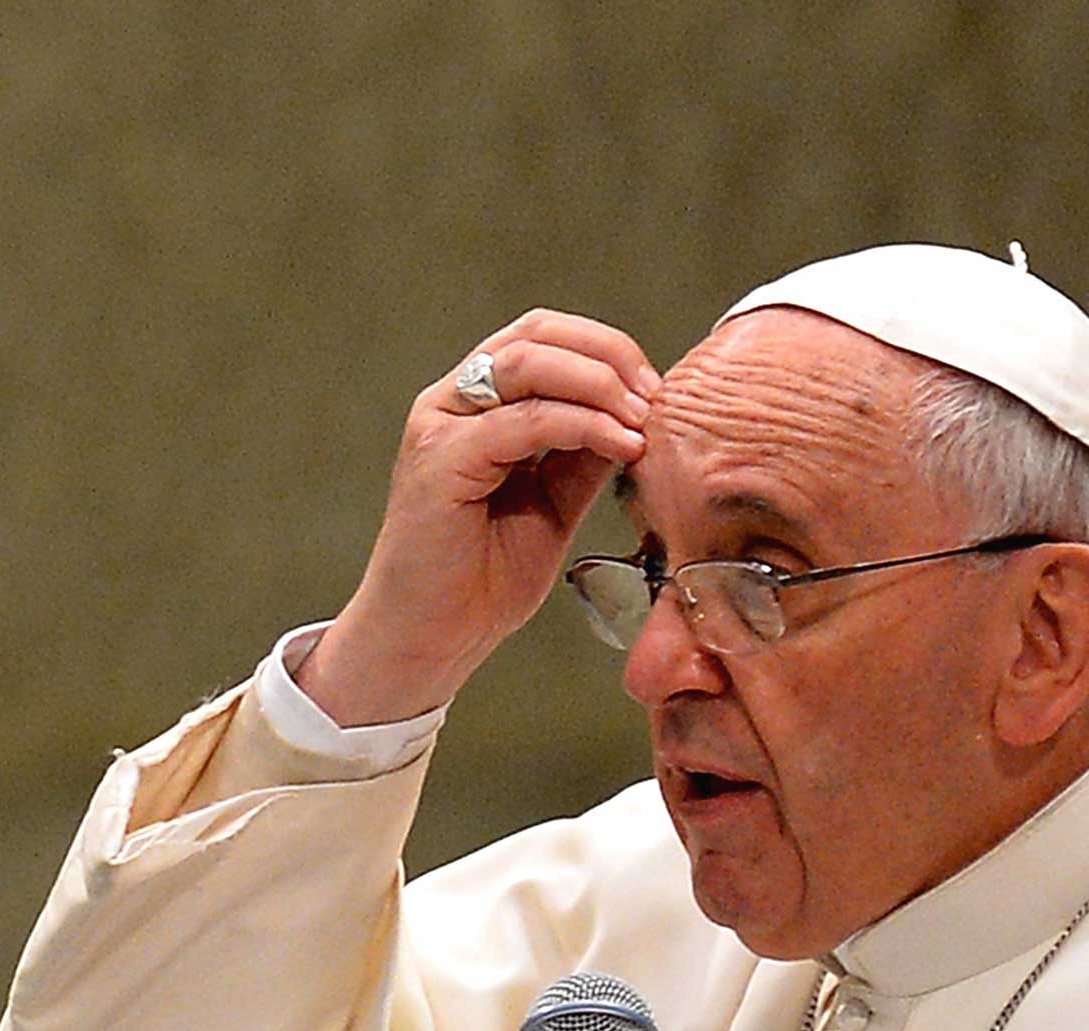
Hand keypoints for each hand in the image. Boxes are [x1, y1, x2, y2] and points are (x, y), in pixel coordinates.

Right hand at [296, 310, 657, 725]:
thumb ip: (584, 455)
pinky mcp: (440, 460)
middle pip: (537, 333)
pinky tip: (622, 446)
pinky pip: (524, 420)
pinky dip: (583, 424)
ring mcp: (441, 426)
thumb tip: (639, 414)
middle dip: (610, 354)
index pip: (545, 338)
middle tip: (656, 396)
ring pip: (529, 362)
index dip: (608, 350)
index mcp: (476, 406)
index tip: (657, 391)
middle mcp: (451, 403)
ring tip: (642, 419)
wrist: (431, 638)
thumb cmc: (480, 580)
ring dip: (600, 383)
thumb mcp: (553, 503)